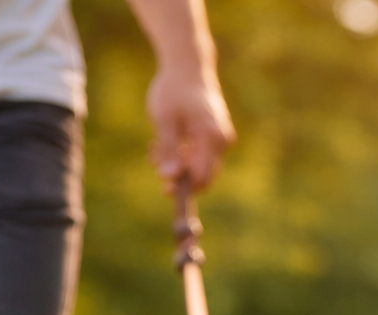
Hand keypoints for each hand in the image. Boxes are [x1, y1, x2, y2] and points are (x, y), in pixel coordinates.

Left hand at [147, 65, 235, 192]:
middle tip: (154, 159)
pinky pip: (201, 155)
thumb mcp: (165, 120)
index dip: (183, 187)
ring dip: (177, 164)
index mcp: (212, 137)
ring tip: (156, 148)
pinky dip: (184, 155)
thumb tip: (169, 179)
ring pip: (200, 166)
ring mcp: (222, 139)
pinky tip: (166, 144)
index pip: (202, 178)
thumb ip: (169, 150)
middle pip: (202, 175)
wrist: (188, 64)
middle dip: (178, 174)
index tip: (162, 187)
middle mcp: (222, 141)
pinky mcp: (217, 136)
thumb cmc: (173, 88)